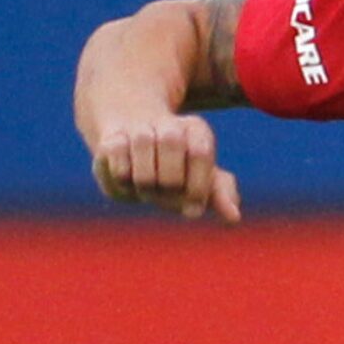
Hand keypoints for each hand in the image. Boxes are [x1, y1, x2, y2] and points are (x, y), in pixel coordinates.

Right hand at [90, 110, 241, 220]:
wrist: (135, 150)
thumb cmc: (178, 169)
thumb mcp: (204, 179)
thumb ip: (221, 194)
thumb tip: (233, 218)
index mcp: (197, 131)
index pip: (200, 153)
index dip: (197, 186)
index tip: (194, 204)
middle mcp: (169, 125)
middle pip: (171, 158)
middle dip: (170, 187)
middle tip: (166, 194)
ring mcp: (138, 131)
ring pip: (145, 170)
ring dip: (147, 187)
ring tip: (148, 187)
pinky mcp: (110, 141)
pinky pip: (120, 171)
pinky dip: (126, 184)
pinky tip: (129, 180)